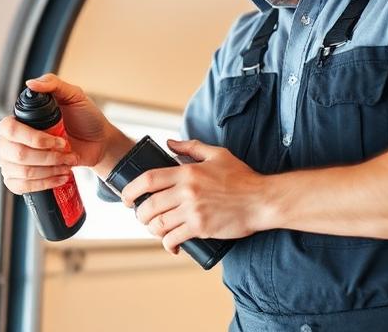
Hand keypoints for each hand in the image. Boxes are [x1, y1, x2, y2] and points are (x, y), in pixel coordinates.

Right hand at [0, 73, 118, 194]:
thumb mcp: (75, 96)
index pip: (8, 129)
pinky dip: (42, 183)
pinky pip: (17, 186)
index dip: (34, 138)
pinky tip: (59, 176)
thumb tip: (30, 84)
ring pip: (19, 172)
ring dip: (48, 170)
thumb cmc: (86, 118)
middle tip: (66, 151)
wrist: (99, 143)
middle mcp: (14, 138)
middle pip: (14, 154)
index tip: (59, 140)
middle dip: (46, 157)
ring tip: (66, 164)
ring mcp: (16, 159)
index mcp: (22, 119)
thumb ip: (53, 84)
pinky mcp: (24, 176)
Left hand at [121, 138, 264, 253]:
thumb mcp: (217, 154)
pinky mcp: (201, 228)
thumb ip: (191, 148)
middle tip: (141, 216)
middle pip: (149, 205)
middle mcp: (187, 192)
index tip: (126, 198)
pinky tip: (170, 244)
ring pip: (159, 224)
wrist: (262, 200)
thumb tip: (169, 143)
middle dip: (139, 213)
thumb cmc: (241, 177)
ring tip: (155, 228)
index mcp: (187, 172)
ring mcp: (193, 212)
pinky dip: (168, 244)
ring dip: (151, 229)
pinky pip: (174, 239)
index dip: (131, 190)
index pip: (148, 180)